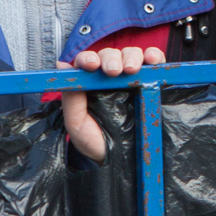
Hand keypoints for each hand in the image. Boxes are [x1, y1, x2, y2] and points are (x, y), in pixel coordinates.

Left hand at [58, 44, 166, 162]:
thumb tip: (61, 64)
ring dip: (131, 56)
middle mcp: (111, 77)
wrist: (122, 161)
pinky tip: (152, 60)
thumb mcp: (77, 123)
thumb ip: (71, 97)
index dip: (88, 58)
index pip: (88, 62)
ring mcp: (132, 78)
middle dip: (111, 58)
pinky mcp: (153, 81)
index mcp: (90, 84)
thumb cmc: (96, 143)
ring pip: (131, 54)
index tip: (92, 65)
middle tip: (113, 70)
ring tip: (132, 69)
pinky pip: (154, 62)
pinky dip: (154, 56)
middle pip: (110, 55)